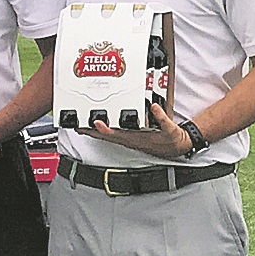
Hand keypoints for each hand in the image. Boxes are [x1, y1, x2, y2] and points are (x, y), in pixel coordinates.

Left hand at [78, 103, 192, 159]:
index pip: (117, 134)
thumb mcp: (170, 129)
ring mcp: (128, 140)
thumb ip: (162, 118)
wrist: (176, 147)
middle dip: (91, 131)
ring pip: (107, 136)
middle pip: (106, 136)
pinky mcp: (130, 138)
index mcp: (137, 138)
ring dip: (94, 132)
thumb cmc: (170, 139)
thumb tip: (154, 107)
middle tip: (78, 125)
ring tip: (83, 126)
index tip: (95, 123)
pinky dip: (103, 132)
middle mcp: (130, 140)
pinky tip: (96, 128)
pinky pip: (113, 135)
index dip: (104, 129)